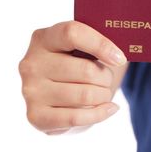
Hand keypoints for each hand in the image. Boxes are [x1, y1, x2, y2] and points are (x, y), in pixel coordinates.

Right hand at [18, 20, 127, 134]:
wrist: (59, 92)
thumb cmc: (77, 62)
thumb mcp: (83, 46)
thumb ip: (97, 41)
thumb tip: (119, 55)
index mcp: (44, 38)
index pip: (73, 33)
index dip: (101, 45)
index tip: (120, 58)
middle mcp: (31, 63)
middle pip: (85, 70)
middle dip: (106, 77)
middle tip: (108, 78)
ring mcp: (30, 90)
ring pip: (84, 95)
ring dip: (104, 95)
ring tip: (104, 92)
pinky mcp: (35, 116)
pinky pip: (77, 118)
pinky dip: (99, 114)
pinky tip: (109, 108)